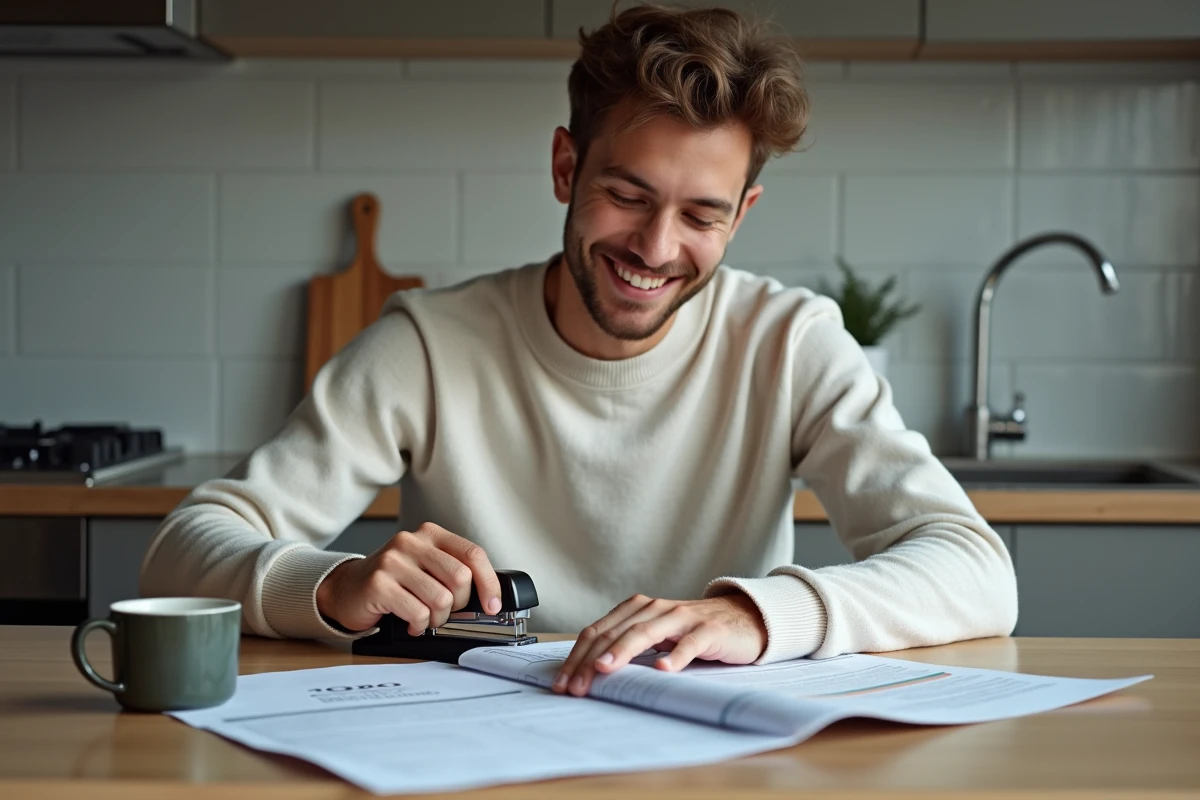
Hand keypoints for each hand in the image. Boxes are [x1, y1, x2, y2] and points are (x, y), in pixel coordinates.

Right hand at [315, 522, 500, 634]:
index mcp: (430, 534)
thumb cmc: (393, 581)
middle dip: (459, 604)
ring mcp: (393, 561)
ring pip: (441, 599)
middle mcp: (411, 542)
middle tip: (444, 611)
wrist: (346, 589)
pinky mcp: (378, 584)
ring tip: (425, 617)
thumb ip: (452, 572)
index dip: (489, 583)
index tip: (493, 605)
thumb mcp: (426, 567)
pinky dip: (419, 625)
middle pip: (460, 578)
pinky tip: (410, 622)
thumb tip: (489, 597)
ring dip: (438, 619)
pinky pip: (417, 613)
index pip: (473, 554)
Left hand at [552, 593, 767, 696]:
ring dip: (622, 652)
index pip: (598, 632)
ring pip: (646, 632)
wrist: (743, 619)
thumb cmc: (694, 631)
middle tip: (575, 687)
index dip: (577, 657)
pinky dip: (675, 655)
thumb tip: (590, 674)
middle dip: (590, 661)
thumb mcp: (656, 637)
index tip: (562, 683)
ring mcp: (683, 617)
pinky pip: (690, 642)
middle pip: (615, 633)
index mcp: (638, 609)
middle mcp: (656, 608)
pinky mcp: (709, 630)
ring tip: (604, 670)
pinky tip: (663, 669)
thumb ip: (629, 647)